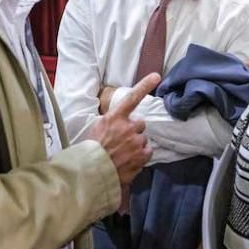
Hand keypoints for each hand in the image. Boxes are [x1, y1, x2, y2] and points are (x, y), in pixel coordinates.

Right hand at [90, 73, 160, 190]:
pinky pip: (147, 151)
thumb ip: (112, 121)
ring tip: (123, 153)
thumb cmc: (92, 150)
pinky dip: (141, 155)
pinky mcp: (142, 155)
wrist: (92, 172)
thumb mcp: (98, 128)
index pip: (132, 98)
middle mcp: (127, 127)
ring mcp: (135, 141)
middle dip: (133, 131)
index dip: (145, 85)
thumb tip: (120, 119)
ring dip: (136, 144)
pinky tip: (129, 160)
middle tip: (121, 142)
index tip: (156, 76)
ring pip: (143, 138)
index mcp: (114, 118)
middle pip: (140, 124)